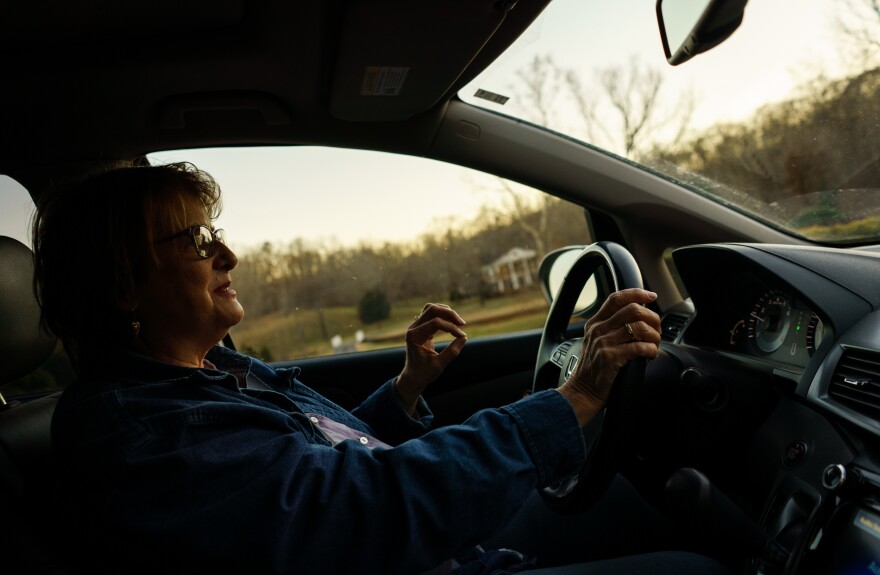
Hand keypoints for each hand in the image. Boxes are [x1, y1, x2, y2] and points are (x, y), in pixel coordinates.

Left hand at [396, 303, 467, 414]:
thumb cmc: (423, 373)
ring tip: (458, 323)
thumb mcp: (439, 364)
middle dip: (449, 314)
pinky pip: (433, 315)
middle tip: (462, 324)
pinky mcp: (422, 328)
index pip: (435, 322)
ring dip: (446, 312)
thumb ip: (452, 351)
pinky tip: (453, 324)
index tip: (462, 336)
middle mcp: (413, 328)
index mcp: (414, 336)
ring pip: (432, 309)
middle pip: (432, 309)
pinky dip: (444, 316)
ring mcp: (417, 327)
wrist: (413, 377)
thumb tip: (463, 338)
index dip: (451, 327)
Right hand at [557, 288, 659, 426]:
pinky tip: (650, 354)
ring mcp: (604, 343)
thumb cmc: (594, 369)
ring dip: (654, 335)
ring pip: (639, 327)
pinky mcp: (611, 358)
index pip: (616, 298)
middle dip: (652, 317)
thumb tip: (638, 317)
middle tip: (656, 328)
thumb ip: (611, 327)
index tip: (651, 296)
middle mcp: (598, 330)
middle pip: (632, 309)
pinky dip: (651, 350)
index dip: (636, 294)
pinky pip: (639, 347)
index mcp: (595, 323)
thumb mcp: (596, 342)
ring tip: (654, 343)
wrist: (583, 391)